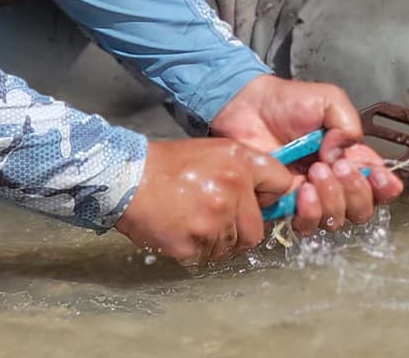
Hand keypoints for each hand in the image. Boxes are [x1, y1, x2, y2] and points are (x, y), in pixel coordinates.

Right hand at [114, 138, 291, 266]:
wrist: (127, 178)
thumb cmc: (171, 164)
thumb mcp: (217, 151)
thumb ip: (247, 170)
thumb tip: (271, 195)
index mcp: (240, 164)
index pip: (281, 185)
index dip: (270, 196)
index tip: (257, 201)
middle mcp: (231, 192)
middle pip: (257, 230)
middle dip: (242, 230)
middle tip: (220, 220)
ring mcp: (212, 222)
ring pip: (232, 247)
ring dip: (218, 241)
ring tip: (196, 222)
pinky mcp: (191, 246)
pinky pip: (206, 257)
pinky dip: (197, 250)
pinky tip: (182, 231)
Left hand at [210, 75, 403, 231]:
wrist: (249, 107)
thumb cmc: (289, 102)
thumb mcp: (331, 100)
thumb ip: (349, 125)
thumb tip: (342, 157)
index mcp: (351, 158)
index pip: (379, 185)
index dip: (385, 188)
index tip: (379, 177)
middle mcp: (335, 182)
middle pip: (362, 209)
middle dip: (356, 191)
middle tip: (338, 166)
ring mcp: (311, 196)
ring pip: (337, 219)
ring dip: (333, 198)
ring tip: (316, 171)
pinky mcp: (286, 205)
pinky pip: (307, 223)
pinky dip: (311, 210)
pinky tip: (302, 190)